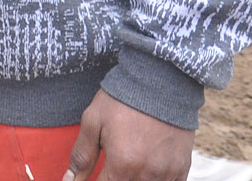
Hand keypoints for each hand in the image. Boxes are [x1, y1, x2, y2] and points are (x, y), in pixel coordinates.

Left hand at [63, 90, 193, 180]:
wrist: (160, 81)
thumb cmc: (123, 99)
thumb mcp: (93, 121)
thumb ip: (81, 155)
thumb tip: (69, 180)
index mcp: (123, 164)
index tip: (94, 175)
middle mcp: (147, 174)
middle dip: (115, 178)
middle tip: (112, 164)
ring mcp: (168, 173)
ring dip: (134, 179)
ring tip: (128, 162)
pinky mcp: (182, 167)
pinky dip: (156, 180)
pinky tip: (146, 168)